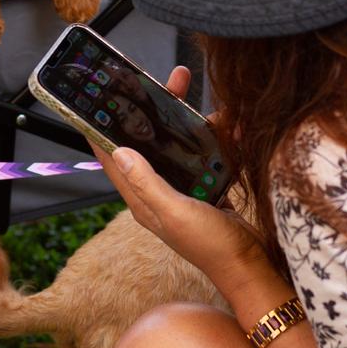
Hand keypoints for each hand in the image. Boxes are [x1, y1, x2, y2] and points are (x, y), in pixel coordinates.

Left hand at [90, 66, 270, 298]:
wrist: (251, 266)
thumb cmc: (212, 246)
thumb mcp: (175, 213)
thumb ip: (148, 183)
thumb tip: (120, 152)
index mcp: (143, 200)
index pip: (113, 159)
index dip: (101, 131)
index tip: (95, 102)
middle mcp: (158, 192)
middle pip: (148, 143)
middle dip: (155, 111)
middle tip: (168, 81)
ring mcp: (182, 189)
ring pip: (178, 145)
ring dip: (190, 122)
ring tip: (206, 102)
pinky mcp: (205, 187)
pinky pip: (205, 155)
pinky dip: (216, 139)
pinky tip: (231, 128)